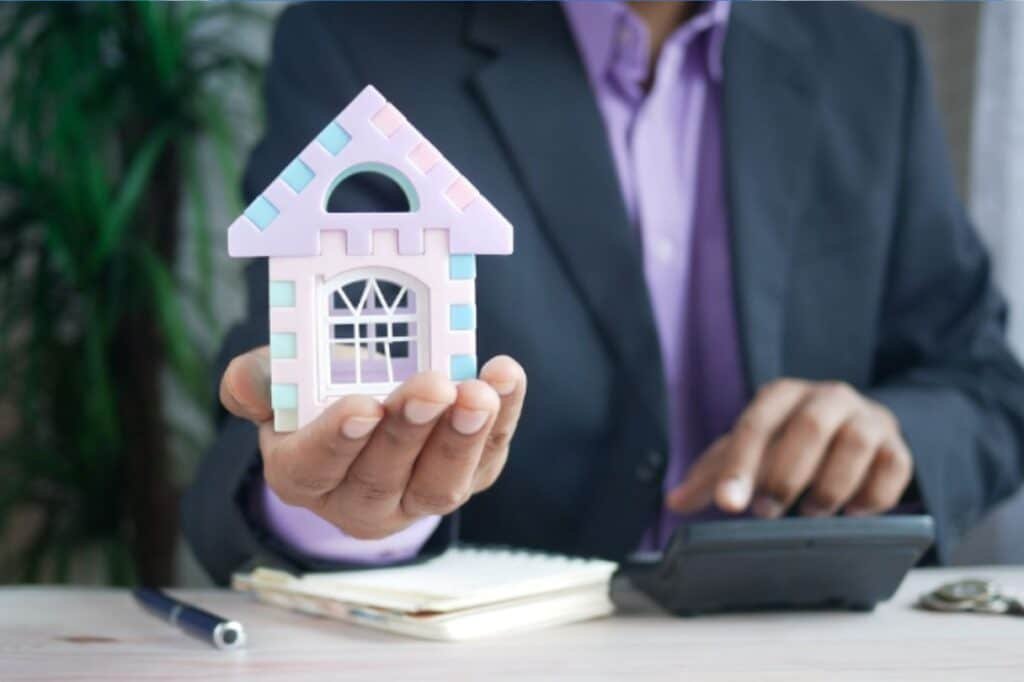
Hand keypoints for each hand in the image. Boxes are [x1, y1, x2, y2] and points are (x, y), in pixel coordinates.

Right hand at [220, 347, 526, 538]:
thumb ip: (258, 380)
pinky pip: (487, 459)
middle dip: (410, 432)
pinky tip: (505, 378)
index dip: (338, 439)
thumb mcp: (279, 381)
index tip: (363, 406)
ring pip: (440, 484)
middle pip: (382, 478)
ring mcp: (417, 497)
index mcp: (303, 474)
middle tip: (432, 388)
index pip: (315, 467)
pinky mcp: (466, 478)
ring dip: (463, 438)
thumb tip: (248, 382)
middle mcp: (359, 500)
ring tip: (478, 393)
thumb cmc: (317, 393)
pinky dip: (503, 420)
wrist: (368, 405)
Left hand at [666, 379, 912, 518]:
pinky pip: (893, 467)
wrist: (854, 429)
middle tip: (767, 513)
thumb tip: (674, 501)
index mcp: (782, 395)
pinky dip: (871, 497)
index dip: (740, 466)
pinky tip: (852, 513)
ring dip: (829, 487)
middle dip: (785, 476)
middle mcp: (827, 397)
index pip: (756, 425)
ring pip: (855, 445)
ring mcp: (868, 419)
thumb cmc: (790, 443)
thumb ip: (713, 475)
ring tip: (811, 512)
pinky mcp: (898, 446)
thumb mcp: (751, 451)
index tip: (727, 505)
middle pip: (809, 427)